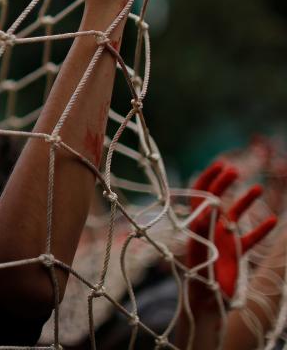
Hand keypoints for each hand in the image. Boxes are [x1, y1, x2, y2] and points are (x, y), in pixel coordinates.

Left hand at [187, 161, 276, 299]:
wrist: (206, 304)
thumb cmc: (197, 280)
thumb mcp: (199, 252)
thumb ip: (204, 230)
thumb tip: (209, 205)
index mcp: (196, 227)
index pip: (199, 197)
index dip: (207, 180)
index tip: (219, 166)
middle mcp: (209, 230)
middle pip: (216, 201)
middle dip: (223, 184)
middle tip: (235, 171)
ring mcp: (223, 240)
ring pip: (236, 216)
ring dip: (246, 202)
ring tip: (258, 188)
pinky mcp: (236, 254)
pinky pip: (251, 238)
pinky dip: (262, 230)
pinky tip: (273, 221)